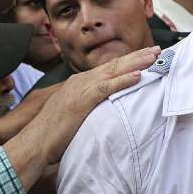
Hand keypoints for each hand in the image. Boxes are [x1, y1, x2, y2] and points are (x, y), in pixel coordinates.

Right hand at [32, 46, 160, 161]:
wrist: (34, 143)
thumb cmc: (52, 133)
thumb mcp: (73, 115)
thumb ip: (88, 107)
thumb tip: (104, 109)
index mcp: (79, 84)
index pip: (108, 70)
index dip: (128, 62)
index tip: (145, 57)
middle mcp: (81, 81)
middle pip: (114, 65)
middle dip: (137, 57)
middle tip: (158, 50)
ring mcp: (81, 89)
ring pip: (113, 72)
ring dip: (135, 63)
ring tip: (154, 57)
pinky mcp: (82, 100)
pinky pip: (106, 88)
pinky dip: (122, 81)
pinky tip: (137, 76)